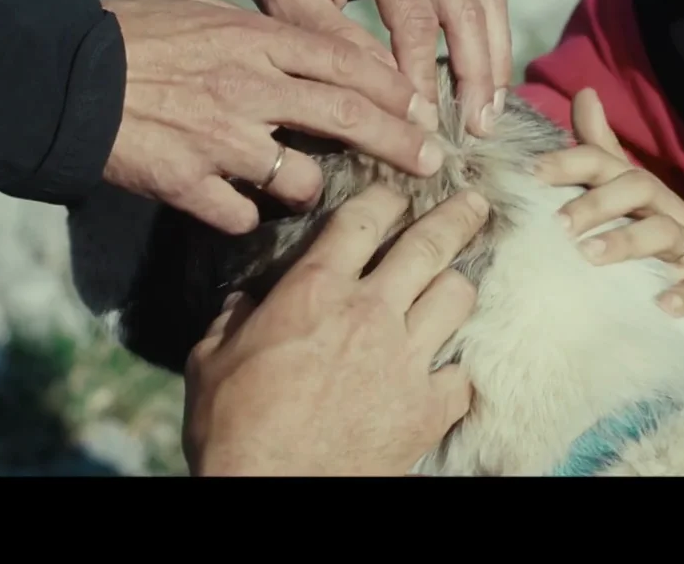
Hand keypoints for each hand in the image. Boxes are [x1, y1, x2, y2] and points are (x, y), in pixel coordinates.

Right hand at [101, 0, 442, 234]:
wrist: (58, 77)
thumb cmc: (127, 37)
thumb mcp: (196, 13)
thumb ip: (249, 32)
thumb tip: (288, 46)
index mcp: (251, 40)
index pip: (342, 62)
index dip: (390, 89)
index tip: (420, 110)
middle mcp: (247, 89)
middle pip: (344, 116)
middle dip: (396, 144)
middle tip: (429, 166)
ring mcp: (220, 140)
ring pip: (300, 178)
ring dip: (310, 188)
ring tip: (301, 189)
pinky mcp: (188, 184)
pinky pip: (241, 216)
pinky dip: (244, 215)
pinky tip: (233, 206)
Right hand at [182, 184, 486, 475]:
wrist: (270, 491)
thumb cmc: (234, 427)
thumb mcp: (211, 360)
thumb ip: (233, 319)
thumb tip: (243, 302)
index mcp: (315, 291)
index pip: (362, 219)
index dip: (384, 197)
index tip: (396, 192)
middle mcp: (370, 313)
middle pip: (430, 245)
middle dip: (456, 217)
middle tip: (473, 204)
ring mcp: (406, 360)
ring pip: (457, 297)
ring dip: (457, 285)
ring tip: (458, 282)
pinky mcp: (427, 408)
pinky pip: (462, 374)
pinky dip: (457, 368)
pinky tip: (450, 368)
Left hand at [246, 0, 511, 136]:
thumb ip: (336, 40)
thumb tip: (387, 91)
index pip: (416, 21)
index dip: (422, 76)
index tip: (424, 123)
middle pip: (466, 10)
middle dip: (475, 74)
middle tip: (476, 130)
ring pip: (486, 2)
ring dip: (492, 61)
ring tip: (488, 113)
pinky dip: (490, 40)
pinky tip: (485, 82)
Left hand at [531, 88, 683, 336]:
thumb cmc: (664, 230)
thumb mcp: (632, 191)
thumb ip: (603, 149)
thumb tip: (583, 93)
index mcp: (640, 189)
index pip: (606, 163)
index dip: (570, 162)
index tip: (532, 172)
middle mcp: (665, 210)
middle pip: (638, 188)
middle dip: (596, 202)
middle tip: (557, 224)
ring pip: (665, 233)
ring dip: (627, 241)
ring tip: (589, 256)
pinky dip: (683, 295)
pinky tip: (662, 304)